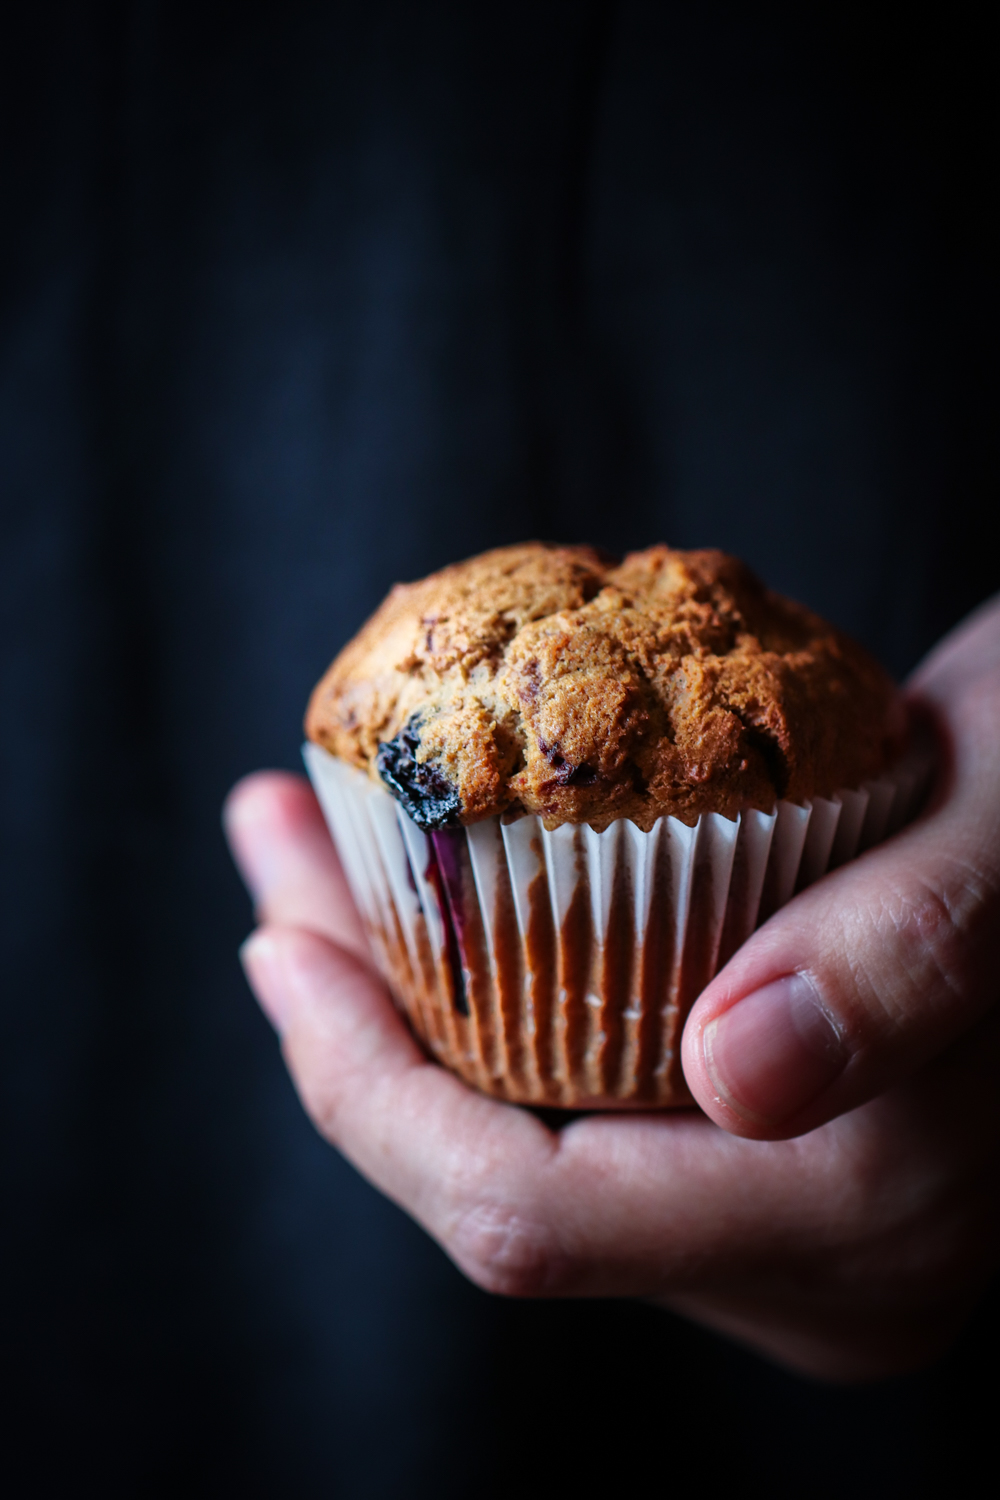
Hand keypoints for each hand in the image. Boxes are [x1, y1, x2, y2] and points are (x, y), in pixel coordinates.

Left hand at [224, 599, 999, 1381]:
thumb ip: (917, 946)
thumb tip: (742, 1071)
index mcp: (873, 1216)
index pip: (532, 1214)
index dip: (368, 1087)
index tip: (285, 928)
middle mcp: (820, 1270)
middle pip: (493, 1181)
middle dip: (355, 1022)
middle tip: (277, 843)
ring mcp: (784, 1234)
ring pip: (519, 1145)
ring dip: (403, 1000)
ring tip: (318, 852)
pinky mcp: (760, 1168)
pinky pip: (567, 1108)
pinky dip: (477, 1001)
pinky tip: (421, 898)